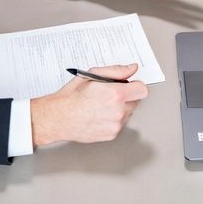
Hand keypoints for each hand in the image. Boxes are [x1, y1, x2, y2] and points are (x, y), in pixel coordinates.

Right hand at [30, 63, 147, 145]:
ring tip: (101, 106)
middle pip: (136, 101)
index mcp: (115, 94)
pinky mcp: (112, 135)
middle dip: (126, 96)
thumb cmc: (72, 96)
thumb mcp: (92, 74)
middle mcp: (118, 111)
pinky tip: (99, 115)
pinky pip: (119, 124)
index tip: (128, 85)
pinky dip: (113, 120)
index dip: (135, 85)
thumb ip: (116, 71)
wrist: (60, 117)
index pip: (142, 90)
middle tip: (109, 95)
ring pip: (128, 113)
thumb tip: (131, 68)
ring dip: (120, 109)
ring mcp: (116, 125)